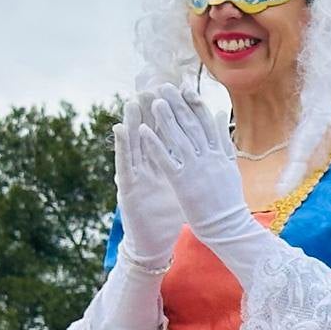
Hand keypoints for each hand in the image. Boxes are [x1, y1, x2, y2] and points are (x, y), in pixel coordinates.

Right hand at [112, 94, 181, 269]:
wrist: (155, 244)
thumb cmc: (169, 217)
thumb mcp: (184, 189)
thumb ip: (193, 170)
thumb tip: (210, 155)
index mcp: (164, 166)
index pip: (167, 136)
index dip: (170, 115)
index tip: (175, 93)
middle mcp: (148, 167)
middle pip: (149, 134)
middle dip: (150, 111)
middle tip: (151, 85)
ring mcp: (137, 176)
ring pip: (134, 143)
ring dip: (132, 120)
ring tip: (132, 98)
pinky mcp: (127, 188)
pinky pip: (125, 163)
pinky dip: (123, 146)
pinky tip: (120, 128)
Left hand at [137, 84, 254, 253]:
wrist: (229, 227)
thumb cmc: (228, 199)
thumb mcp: (230, 165)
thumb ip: (223, 139)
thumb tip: (219, 114)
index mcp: (219, 153)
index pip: (207, 122)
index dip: (195, 102)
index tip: (185, 87)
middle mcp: (209, 158)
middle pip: (192, 126)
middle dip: (177, 104)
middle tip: (164, 87)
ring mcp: (197, 170)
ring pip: (179, 139)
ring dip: (165, 119)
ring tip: (154, 102)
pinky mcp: (183, 184)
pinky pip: (167, 160)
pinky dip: (155, 145)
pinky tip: (143, 132)